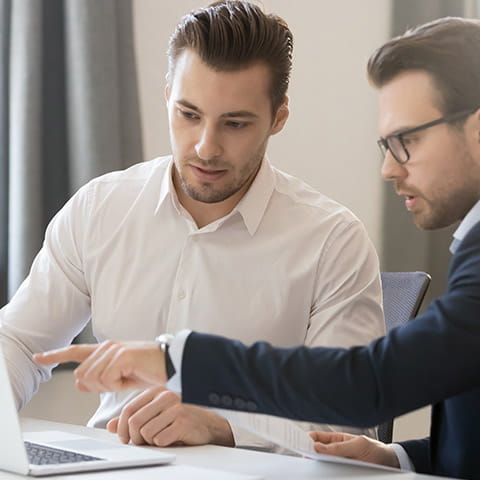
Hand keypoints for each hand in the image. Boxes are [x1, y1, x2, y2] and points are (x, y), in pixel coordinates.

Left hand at [33, 340, 165, 391]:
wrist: (172, 365)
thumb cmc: (150, 371)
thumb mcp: (121, 378)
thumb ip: (99, 379)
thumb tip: (80, 383)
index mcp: (106, 350)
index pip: (76, 352)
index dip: (55, 355)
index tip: (39, 357)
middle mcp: (107, 347)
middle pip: (82, 376)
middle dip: (98, 387)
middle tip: (121, 382)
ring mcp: (114, 350)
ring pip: (92, 379)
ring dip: (110, 387)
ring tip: (128, 378)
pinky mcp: (122, 356)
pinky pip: (107, 380)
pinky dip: (119, 386)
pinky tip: (131, 378)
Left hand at [107, 385, 234, 446]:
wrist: (208, 425)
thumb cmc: (180, 420)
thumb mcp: (155, 416)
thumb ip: (134, 418)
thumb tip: (111, 426)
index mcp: (156, 392)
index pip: (129, 410)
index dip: (122, 429)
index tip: (126, 439)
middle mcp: (165, 396)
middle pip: (134, 423)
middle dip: (135, 439)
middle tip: (143, 443)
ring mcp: (175, 407)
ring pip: (145, 433)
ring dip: (150, 442)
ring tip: (160, 438)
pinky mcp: (183, 421)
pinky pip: (160, 440)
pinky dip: (162, 444)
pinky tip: (171, 439)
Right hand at [309, 431, 399, 467]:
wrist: (391, 464)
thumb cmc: (375, 450)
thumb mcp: (359, 445)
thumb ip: (339, 447)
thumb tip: (318, 448)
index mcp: (336, 439)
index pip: (316, 438)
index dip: (306, 439)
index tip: (298, 442)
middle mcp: (335, 452)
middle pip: (316, 452)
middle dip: (308, 453)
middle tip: (303, 456)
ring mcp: (339, 464)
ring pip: (322, 465)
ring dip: (316, 465)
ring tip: (312, 465)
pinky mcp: (342, 474)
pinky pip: (331, 474)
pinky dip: (325, 474)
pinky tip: (322, 473)